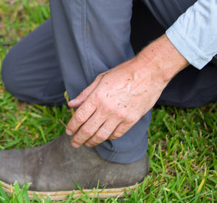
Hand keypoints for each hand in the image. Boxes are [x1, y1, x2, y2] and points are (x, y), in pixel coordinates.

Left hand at [65, 35, 187, 147]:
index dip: (72, 126)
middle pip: (88, 129)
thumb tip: (71, 104)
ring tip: (87, 144)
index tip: (68, 131)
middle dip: (79, 138)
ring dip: (92, 141)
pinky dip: (109, 137)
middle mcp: (107, 109)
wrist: (148, 73)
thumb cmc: (123, 73)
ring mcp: (120, 116)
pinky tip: (104, 137)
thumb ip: (85, 94)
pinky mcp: (132, 120)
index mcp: (97, 97)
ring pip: (102, 135)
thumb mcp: (100, 79)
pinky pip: (117, 133)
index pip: (79, 117)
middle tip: (74, 143)